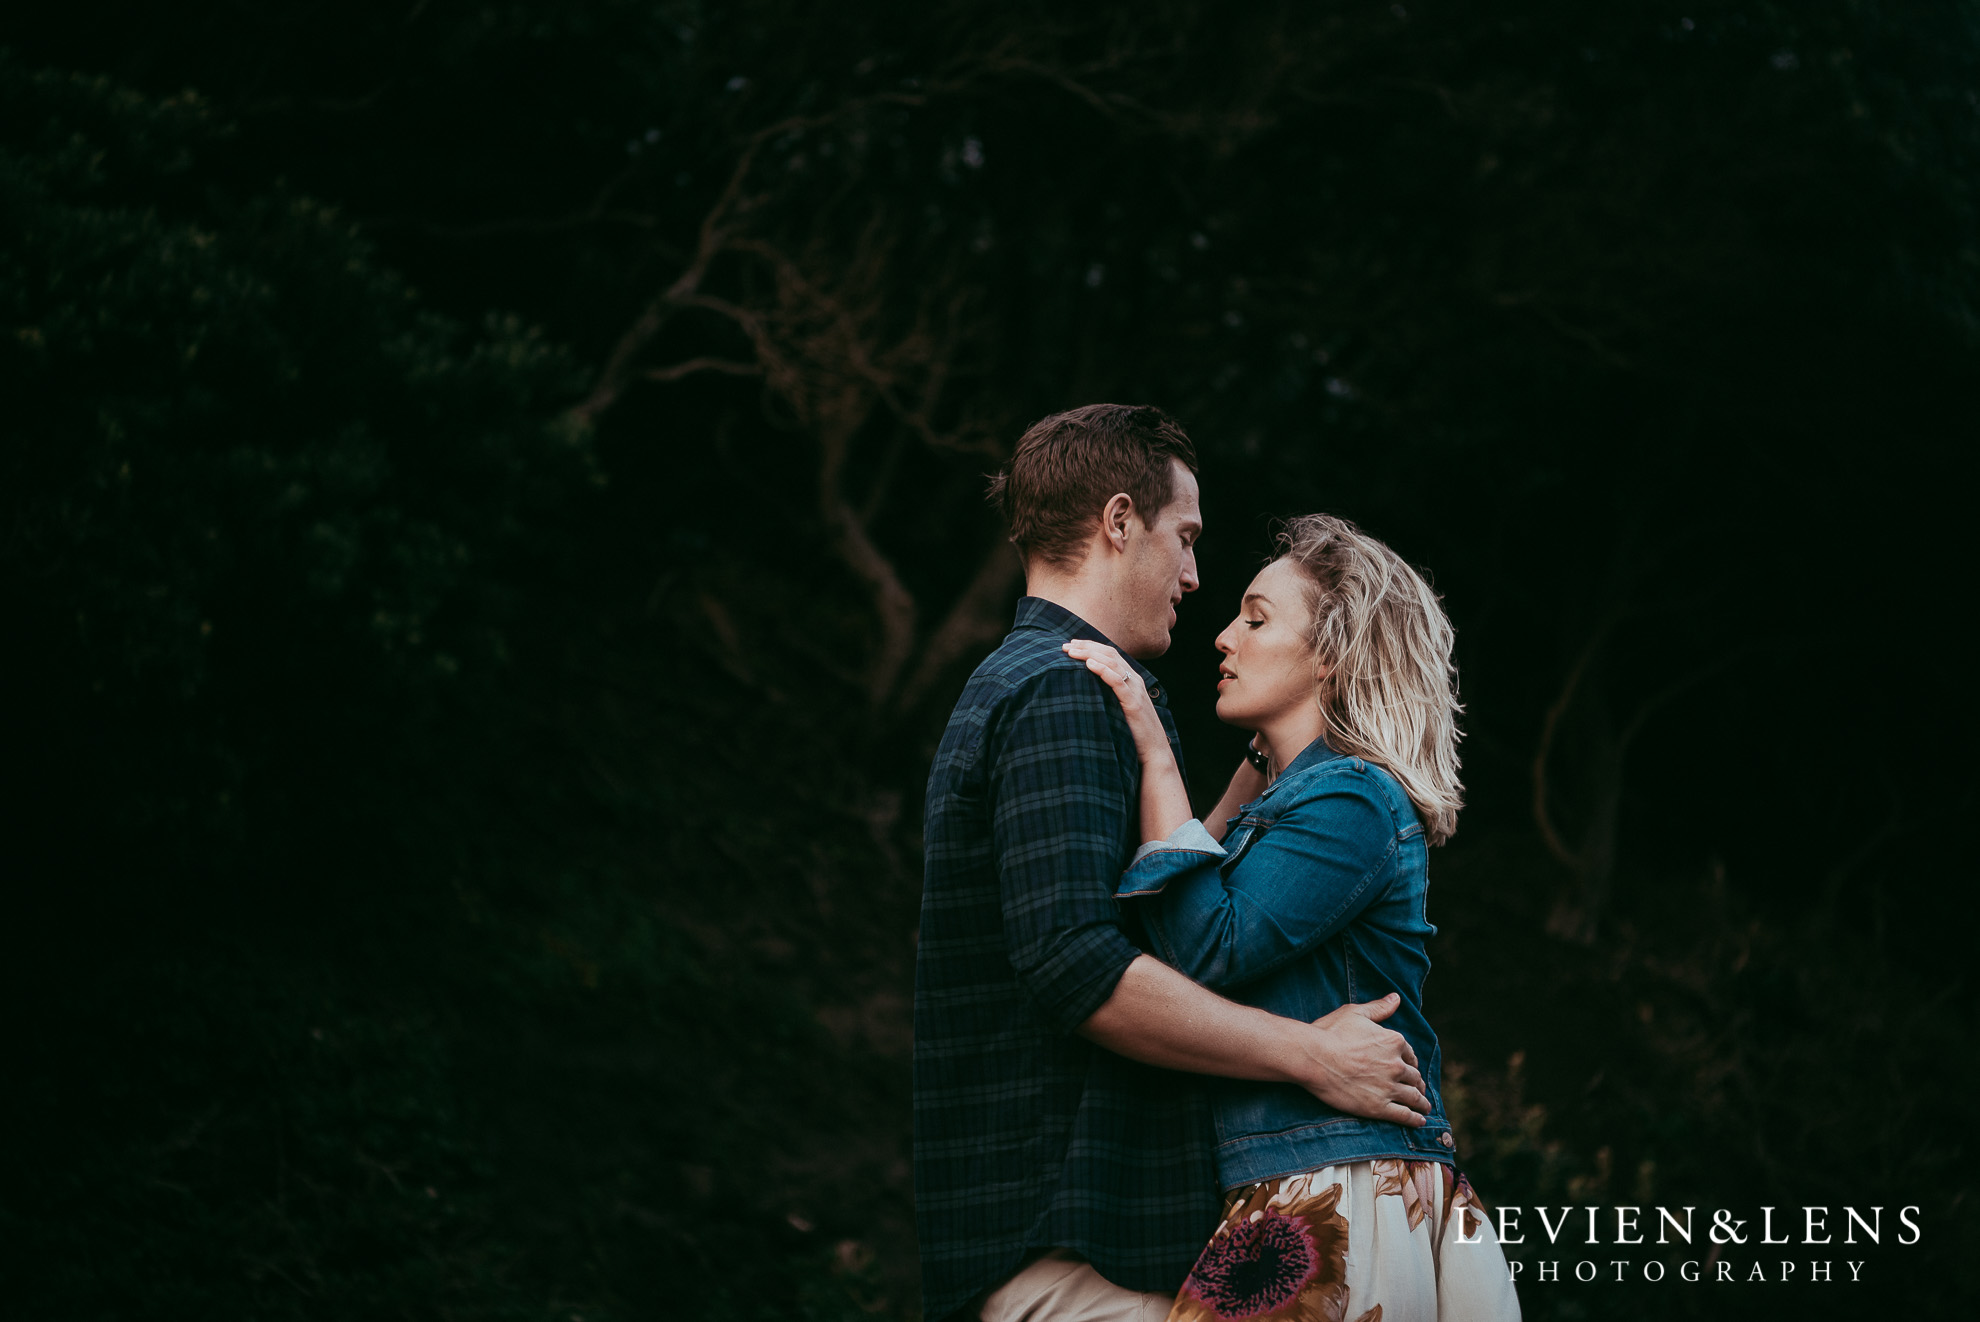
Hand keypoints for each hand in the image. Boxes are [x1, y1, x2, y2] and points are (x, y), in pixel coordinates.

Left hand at [1063, 640, 1167, 762]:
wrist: (1153, 749)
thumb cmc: (1133, 731)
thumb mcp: (1119, 707)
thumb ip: (1108, 695)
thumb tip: (1085, 690)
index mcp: (1131, 679)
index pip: (1110, 653)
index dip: (1091, 646)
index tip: (1071, 644)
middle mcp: (1134, 680)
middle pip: (1110, 653)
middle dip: (1086, 647)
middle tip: (1066, 646)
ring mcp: (1135, 690)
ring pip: (1113, 663)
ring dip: (1090, 655)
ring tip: (1072, 652)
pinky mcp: (1133, 703)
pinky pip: (1118, 682)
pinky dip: (1104, 670)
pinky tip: (1090, 665)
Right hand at [1284, 993, 1430, 1126]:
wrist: (1312, 1057)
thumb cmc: (1330, 1032)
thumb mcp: (1355, 1013)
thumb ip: (1379, 1008)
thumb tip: (1396, 998)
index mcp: (1393, 1041)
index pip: (1410, 1054)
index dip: (1411, 1062)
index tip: (1411, 1068)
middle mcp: (1396, 1065)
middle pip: (1414, 1077)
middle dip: (1417, 1083)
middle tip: (1419, 1089)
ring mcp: (1389, 1088)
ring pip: (1413, 1097)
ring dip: (1422, 1103)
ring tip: (1425, 1107)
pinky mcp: (1378, 1107)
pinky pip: (1404, 1116)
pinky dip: (1414, 1119)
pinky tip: (1420, 1121)